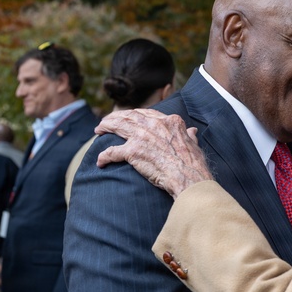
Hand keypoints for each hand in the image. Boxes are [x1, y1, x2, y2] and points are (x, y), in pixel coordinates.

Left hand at [95, 109, 210, 198]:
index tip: (128, 117)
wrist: (188, 178)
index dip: (134, 114)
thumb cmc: (194, 165)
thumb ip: (189, 136)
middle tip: (107, 121)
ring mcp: (142, 137)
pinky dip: (104, 156)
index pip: (146, 113)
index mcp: (169, 121)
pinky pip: (112, 152)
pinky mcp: (133, 152)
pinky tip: (100, 161)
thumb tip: (192, 131)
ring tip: (98, 130)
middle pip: (129, 116)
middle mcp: (154, 125)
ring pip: (117, 126)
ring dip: (106, 126)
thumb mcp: (194, 145)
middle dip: (116, 116)